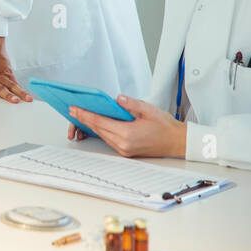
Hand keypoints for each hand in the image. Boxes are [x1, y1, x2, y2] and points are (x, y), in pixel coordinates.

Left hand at [69, 95, 186, 157]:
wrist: (177, 142)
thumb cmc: (165, 126)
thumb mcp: (149, 110)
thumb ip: (131, 103)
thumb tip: (116, 98)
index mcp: (128, 133)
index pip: (100, 122)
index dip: (85, 114)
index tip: (74, 108)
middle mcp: (123, 144)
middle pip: (98, 129)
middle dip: (84, 119)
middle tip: (72, 110)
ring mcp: (124, 150)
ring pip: (102, 135)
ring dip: (91, 125)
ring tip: (81, 115)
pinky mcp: (126, 152)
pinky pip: (108, 140)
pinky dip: (101, 131)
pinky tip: (96, 124)